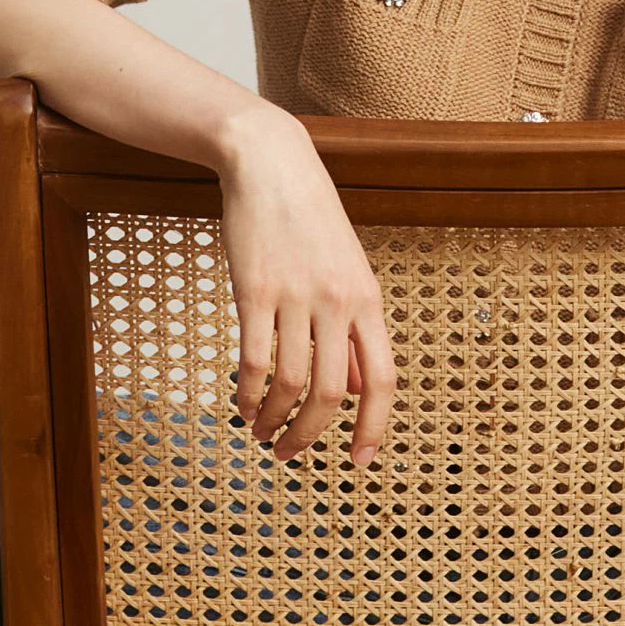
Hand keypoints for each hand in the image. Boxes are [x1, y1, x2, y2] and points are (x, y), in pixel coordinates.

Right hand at [214, 103, 396, 462]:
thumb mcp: (347, 272)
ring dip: (273, 419)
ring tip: (261, 433)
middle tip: (289, 455)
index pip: (383, 379)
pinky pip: (251, 359)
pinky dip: (246, 393)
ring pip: (290, 382)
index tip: (360, 462)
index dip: (375, 427)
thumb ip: (353, 331)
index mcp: (368, 300)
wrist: (271, 163)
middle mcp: (337, 302)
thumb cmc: (309, 220)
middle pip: (333, 393)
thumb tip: (358, 390)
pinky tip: (241, 405)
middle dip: (310, 436)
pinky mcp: (253, 290)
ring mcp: (294, 295)